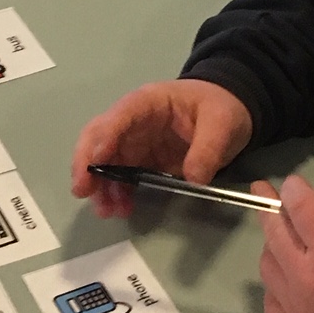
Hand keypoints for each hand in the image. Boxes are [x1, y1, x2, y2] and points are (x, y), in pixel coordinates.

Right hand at [70, 79, 252, 217]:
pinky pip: (121, 176)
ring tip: (107, 210)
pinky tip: (121, 208)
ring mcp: (135, 141)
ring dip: (100, 185)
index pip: (119, 116)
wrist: (229, 109)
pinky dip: (116, 192)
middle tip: (83, 191)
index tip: (94, 163)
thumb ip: (208, 148)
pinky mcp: (142, 160)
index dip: (103, 138)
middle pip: (98, 136)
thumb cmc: (221, 106)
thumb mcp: (222, 122)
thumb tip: (193, 178)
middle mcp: (133, 120)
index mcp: (149, 102)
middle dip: (86, 163)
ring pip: (104, 160)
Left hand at [255, 165, 313, 312]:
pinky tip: (291, 274)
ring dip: (275, 246)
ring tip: (292, 239)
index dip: (293, 188)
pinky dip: (277, 283)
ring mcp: (299, 308)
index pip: (297, 205)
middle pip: (274, 231)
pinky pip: (270, 299)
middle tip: (269, 195)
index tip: (294, 184)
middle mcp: (309, 278)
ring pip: (267, 263)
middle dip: (272, 209)